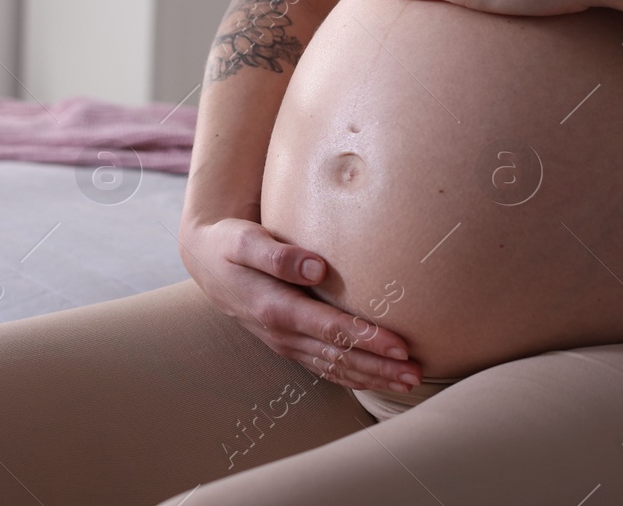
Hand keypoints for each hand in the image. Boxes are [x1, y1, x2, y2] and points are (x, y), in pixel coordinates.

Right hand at [178, 217, 422, 392]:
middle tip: (417, 374)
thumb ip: (278, 255)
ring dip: (372, 377)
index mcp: (275, 308)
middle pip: (339, 357)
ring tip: (409, 381)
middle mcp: (282, 333)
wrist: (205, 260)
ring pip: (334, 368)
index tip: (401, 346)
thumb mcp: (244, 240)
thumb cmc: (229, 243)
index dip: (367, 340)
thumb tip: (316, 267)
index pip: (331, 330)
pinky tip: (376, 380)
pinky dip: (352, 377)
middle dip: (380, 368)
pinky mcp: (288, 343)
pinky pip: (324, 368)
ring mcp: (285, 343)